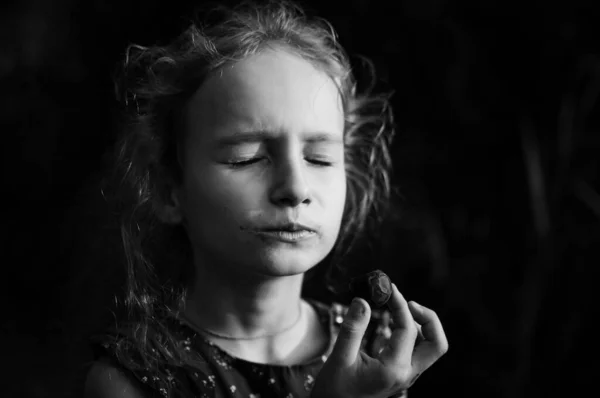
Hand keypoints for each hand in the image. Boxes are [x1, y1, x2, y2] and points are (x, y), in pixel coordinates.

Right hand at [311, 284, 447, 397]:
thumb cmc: (334, 389)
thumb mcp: (340, 358)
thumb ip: (353, 329)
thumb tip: (363, 301)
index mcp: (393, 370)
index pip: (407, 329)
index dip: (398, 304)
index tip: (387, 288)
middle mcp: (406, 374)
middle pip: (436, 344)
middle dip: (428, 318)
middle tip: (407, 302)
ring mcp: (406, 376)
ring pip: (430, 348)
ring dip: (423, 326)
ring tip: (401, 310)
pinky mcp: (401, 374)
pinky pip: (418, 352)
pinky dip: (413, 333)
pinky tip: (395, 323)